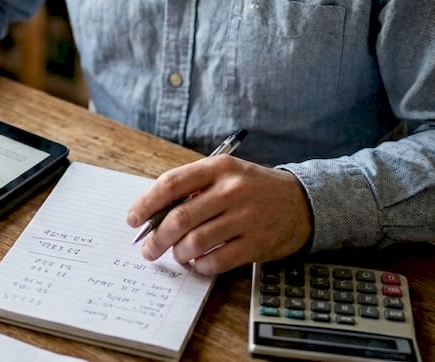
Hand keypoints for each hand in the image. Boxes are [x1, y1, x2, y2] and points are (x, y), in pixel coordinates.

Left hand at [126, 156, 311, 274]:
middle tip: (148, 249)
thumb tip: (153, 214)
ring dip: (178, 253)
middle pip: (180, 217)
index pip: (171, 184)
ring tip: (177, 255)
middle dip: (156, 238)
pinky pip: (216, 261)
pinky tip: (198, 263)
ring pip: (195, 242)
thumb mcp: (225, 175)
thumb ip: (192, 189)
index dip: (146, 204)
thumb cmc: (253, 189)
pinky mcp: (256, 243)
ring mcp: (245, 218)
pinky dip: (200, 266)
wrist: (302, 202)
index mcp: (218, 168)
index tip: (133, 219)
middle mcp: (231, 190)